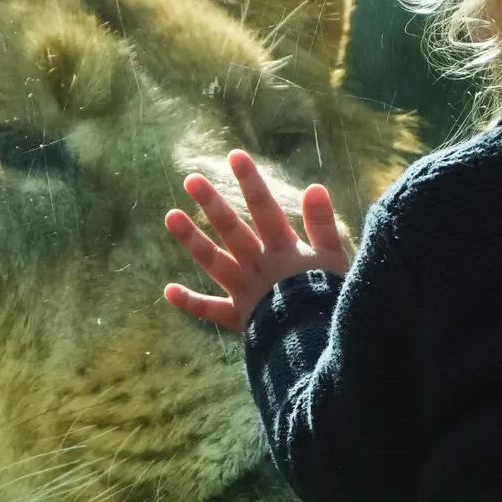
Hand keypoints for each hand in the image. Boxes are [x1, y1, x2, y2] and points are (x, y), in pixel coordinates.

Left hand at [163, 149, 352, 332]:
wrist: (324, 345)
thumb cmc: (332, 299)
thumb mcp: (334, 259)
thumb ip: (323, 225)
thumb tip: (315, 187)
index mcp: (284, 250)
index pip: (265, 208)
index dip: (251, 182)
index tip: (234, 156)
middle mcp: (258, 266)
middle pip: (231, 230)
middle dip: (212, 203)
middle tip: (190, 179)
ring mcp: (245, 291)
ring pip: (213, 262)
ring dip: (192, 240)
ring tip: (169, 215)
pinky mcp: (239, 318)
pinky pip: (210, 310)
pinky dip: (190, 302)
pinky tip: (168, 290)